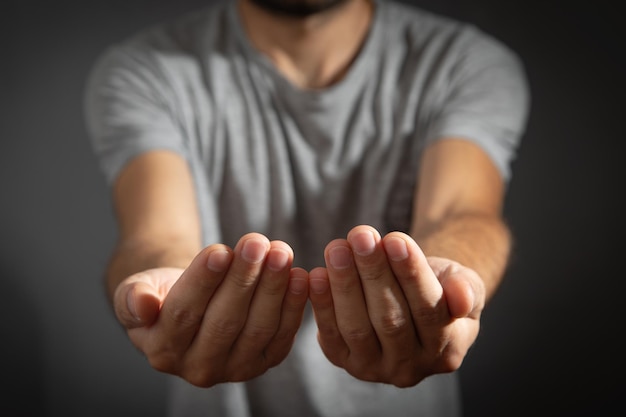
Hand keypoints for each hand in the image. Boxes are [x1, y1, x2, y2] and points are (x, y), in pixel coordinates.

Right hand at [112, 233, 308, 386]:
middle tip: (257, 242)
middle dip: (244, 279)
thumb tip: (142, 303)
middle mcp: (198, 368)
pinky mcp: (263, 361)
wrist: (187, 304)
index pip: (184, 314)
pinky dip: (294, 306)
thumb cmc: (161, 292)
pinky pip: (282, 335)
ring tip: (280, 252)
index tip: (220, 250)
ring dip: (274, 289)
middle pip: (225, 322)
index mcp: (162, 350)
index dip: (203, 282)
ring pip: (258, 328)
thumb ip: (132, 297)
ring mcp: (235, 369)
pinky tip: (301, 276)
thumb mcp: (136, 288)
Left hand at [308, 225, 485, 386]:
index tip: (395, 239)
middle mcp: (411, 368)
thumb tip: (462, 296)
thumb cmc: (438, 285)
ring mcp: (375, 369)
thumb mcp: (462, 281)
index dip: (411, 274)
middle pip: (390, 320)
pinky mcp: (344, 361)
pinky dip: (322, 304)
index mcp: (447, 352)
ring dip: (344, 285)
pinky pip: (330, 334)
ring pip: (357, 328)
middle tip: (360, 235)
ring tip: (337, 248)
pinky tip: (316, 274)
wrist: (409, 297)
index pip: (429, 311)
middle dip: (373, 274)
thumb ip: (466, 289)